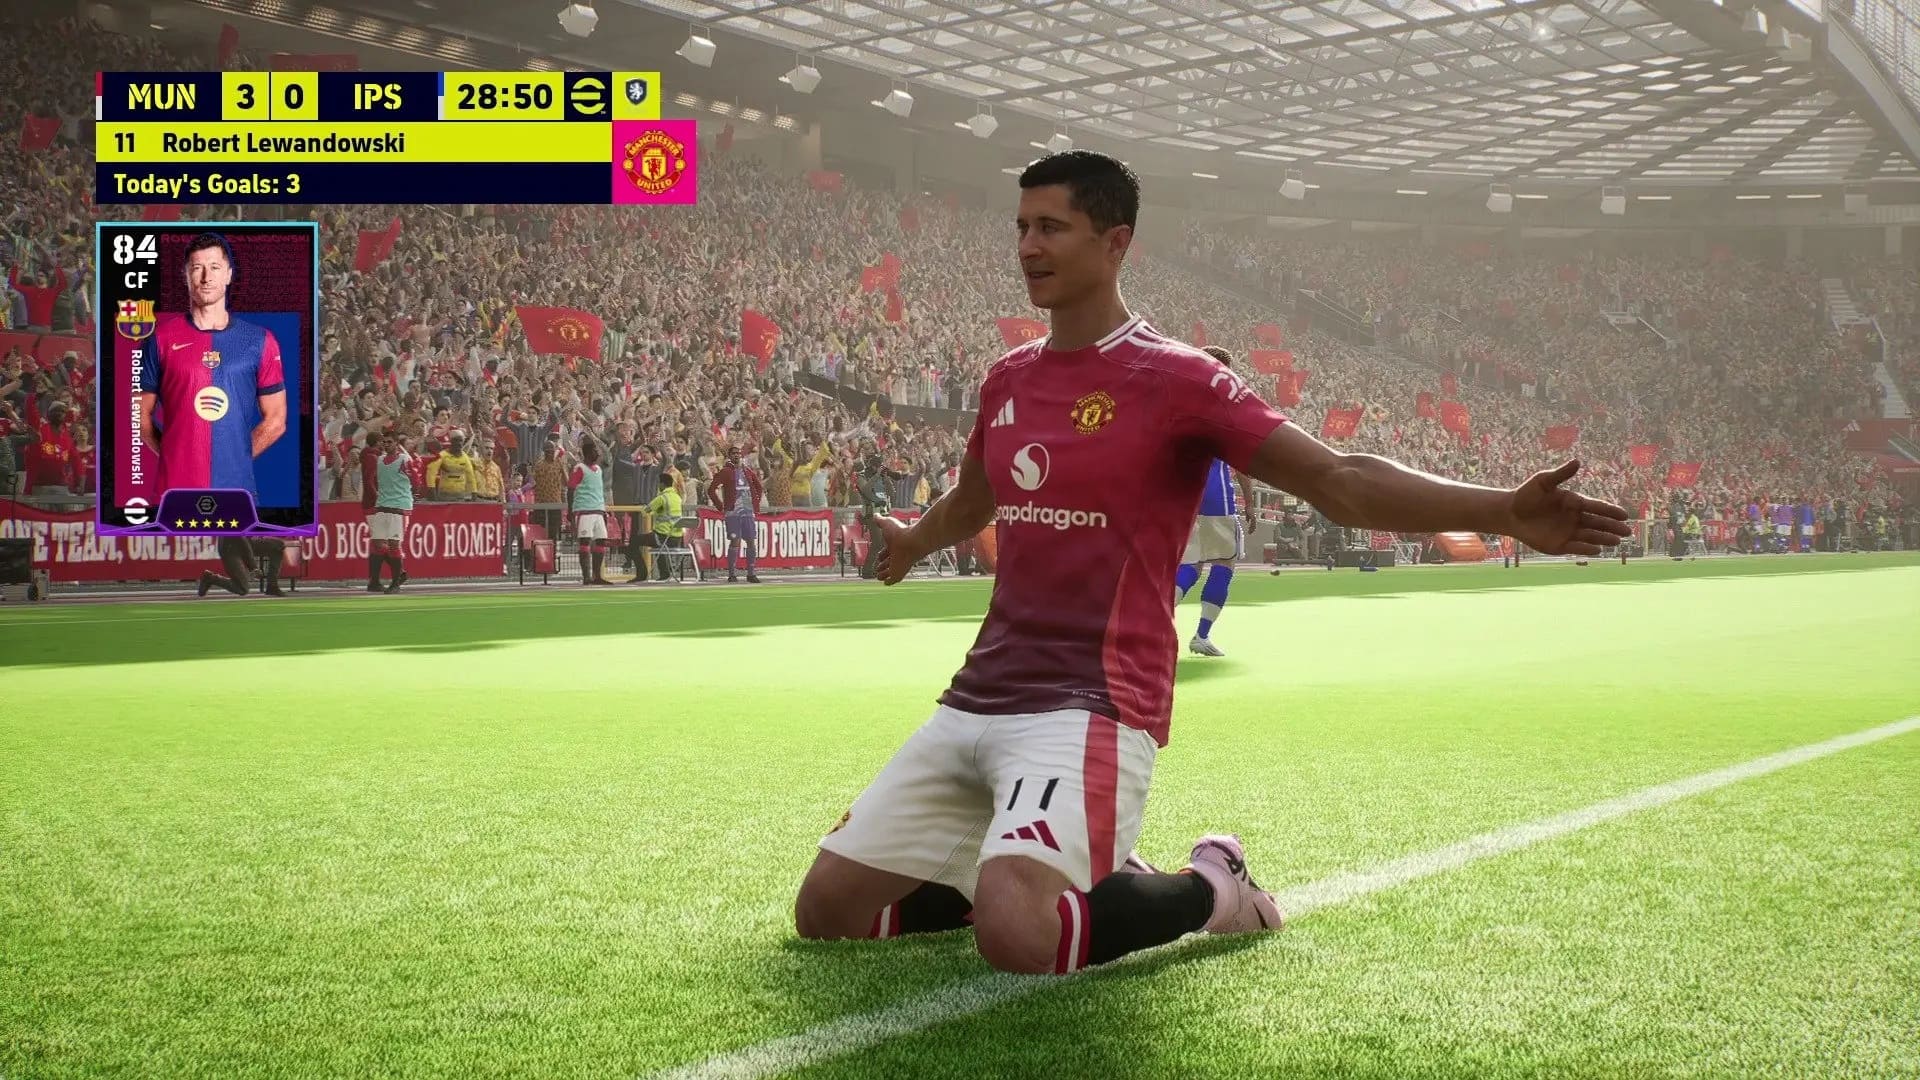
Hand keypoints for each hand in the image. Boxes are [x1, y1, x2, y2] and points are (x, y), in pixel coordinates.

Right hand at [871, 515, 920, 584]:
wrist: (912, 541)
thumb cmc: (901, 532)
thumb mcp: (887, 524)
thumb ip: (880, 520)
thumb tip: (875, 515)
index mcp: (893, 546)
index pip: (886, 552)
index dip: (882, 554)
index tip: (879, 556)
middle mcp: (896, 556)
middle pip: (888, 562)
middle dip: (882, 565)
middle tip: (878, 567)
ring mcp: (897, 565)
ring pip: (888, 572)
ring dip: (882, 574)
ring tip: (878, 576)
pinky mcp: (897, 573)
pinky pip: (892, 580)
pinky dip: (887, 582)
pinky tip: (885, 583)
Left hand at [1506, 460, 1631, 555]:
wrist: (1509, 512)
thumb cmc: (1527, 494)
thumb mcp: (1543, 481)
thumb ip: (1560, 474)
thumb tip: (1577, 461)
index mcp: (1574, 502)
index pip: (1597, 507)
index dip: (1610, 511)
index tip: (1624, 514)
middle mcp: (1575, 519)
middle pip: (1598, 524)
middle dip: (1613, 527)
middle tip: (1628, 531)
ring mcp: (1568, 533)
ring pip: (1591, 536)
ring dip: (1604, 539)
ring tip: (1617, 541)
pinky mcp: (1559, 545)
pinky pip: (1576, 547)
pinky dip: (1587, 548)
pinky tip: (1597, 549)